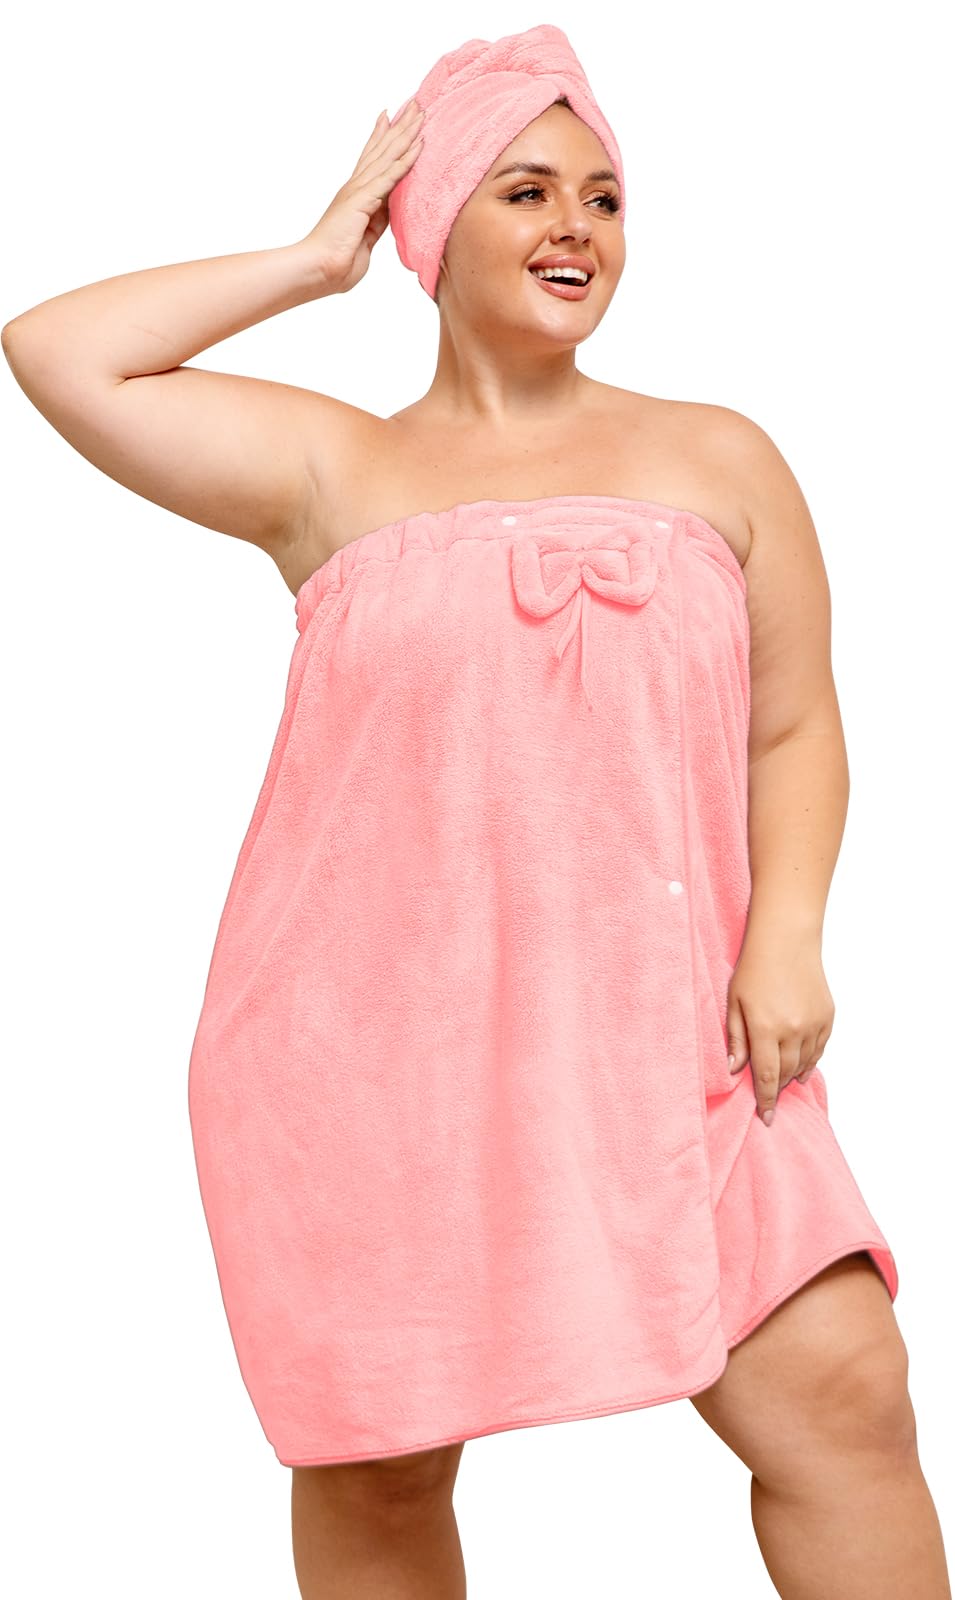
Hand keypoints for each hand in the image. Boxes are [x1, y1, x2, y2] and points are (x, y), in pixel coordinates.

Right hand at [297, 101, 424, 294]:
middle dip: (399, 127)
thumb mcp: (364, 239)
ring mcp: (359, 191)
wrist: (318, 270)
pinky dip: (405, 160)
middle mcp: (355, 187)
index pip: (371, 161)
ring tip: (420, 114)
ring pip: (388, 156)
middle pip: (382, 150)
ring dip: (406, 135)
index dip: (381, 138)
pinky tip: (418, 146)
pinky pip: (390, 176)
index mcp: (354, 197)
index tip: (391, 118)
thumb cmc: (336, 263)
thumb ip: (376, 223)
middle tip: (414, 105)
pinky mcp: (363, 200)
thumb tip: (387, 212)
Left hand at [726, 933, 833, 1124]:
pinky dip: (810, 1061)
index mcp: (765, 1028)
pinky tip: (802, 1067)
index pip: (767, 1076)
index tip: (766, 1118)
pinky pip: (820, 1049)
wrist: (786, 939)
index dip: (766, 1101)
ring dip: (794, 1076)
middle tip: (770, 1099)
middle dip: (778, 1089)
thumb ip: (736, 1038)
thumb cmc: (753, 967)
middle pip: (787, 1074)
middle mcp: (793, 1030)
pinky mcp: (828, 1016)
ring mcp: (813, 1023)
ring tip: (784, 1083)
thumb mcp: (734, 1001)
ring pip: (805, 1064)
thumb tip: (736, 1069)